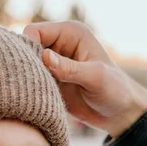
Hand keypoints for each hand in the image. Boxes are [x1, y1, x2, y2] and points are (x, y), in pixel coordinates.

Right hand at [24, 21, 146, 137]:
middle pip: (27, 49)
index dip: (29, 47)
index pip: (35, 31)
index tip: (35, 69)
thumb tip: (44, 57)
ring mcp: (54, 65)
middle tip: (37, 84)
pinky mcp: (52, 82)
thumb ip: (69, 68)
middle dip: (28, 65)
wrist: (119, 114)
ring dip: (30, 80)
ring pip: (28, 67)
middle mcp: (59, 46)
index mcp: (70, 34)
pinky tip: (42, 101)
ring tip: (42, 94)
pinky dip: (33, 91)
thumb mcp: (95, 78)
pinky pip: (32, 83)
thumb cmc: (114, 91)